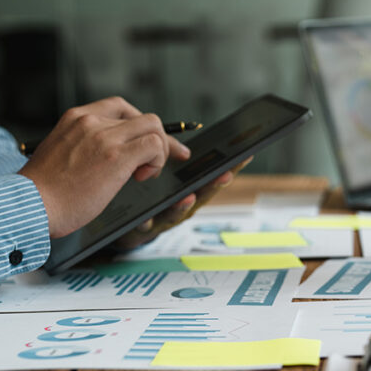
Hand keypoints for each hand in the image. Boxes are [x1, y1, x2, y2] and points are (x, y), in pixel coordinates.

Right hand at [18, 97, 189, 237]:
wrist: (30, 207)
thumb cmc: (43, 192)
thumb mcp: (61, 154)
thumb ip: (84, 145)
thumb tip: (111, 155)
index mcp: (76, 118)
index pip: (121, 107)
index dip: (140, 124)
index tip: (149, 141)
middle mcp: (91, 122)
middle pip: (143, 117)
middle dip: (159, 139)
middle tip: (161, 161)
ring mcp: (104, 137)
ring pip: (154, 126)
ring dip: (159, 151)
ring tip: (144, 173)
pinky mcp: (116, 156)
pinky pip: (154, 145)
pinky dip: (157, 161)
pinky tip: (142, 177)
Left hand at [111, 156, 252, 249]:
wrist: (126, 225)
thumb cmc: (150, 198)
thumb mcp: (167, 176)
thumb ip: (173, 158)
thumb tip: (189, 142)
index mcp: (188, 190)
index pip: (211, 176)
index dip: (230, 168)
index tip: (244, 156)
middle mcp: (180, 205)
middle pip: (201, 196)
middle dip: (213, 186)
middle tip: (224, 176)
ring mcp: (162, 218)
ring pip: (176, 213)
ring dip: (183, 206)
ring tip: (188, 198)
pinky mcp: (142, 228)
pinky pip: (145, 225)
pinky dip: (147, 221)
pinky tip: (147, 217)